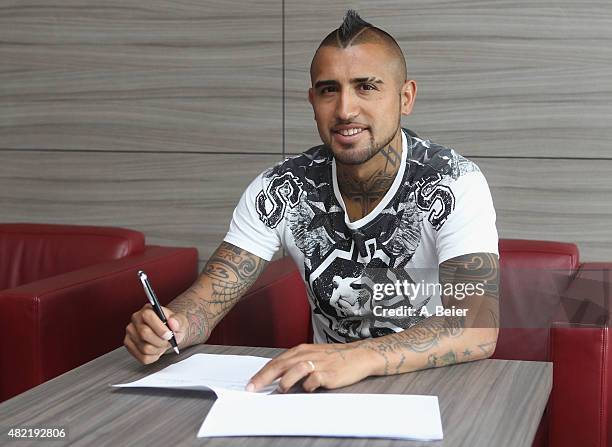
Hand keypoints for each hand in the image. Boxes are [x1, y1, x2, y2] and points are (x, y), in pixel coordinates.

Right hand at [124, 304, 186, 364]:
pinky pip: (143, 357)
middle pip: (144, 333)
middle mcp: (136, 319)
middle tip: (168, 341)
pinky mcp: (129, 345)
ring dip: (158, 350)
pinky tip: (156, 350)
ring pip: (144, 348)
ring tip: (162, 344)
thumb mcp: (180, 321)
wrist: (169, 335)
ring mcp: (130, 333)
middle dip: (160, 341)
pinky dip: (154, 357)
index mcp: (147, 310)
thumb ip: (178, 321)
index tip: (169, 334)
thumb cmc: (172, 327)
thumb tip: (173, 322)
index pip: (147, 316)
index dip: (159, 328)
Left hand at [246, 342, 377, 392]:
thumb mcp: (312, 356)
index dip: (261, 373)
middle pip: (281, 365)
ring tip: (281, 389)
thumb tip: (276, 378)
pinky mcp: (328, 373)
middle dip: (264, 378)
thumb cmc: (333, 358)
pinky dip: (308, 385)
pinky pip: (314, 379)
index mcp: (300, 351)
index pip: (276, 362)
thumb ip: (295, 365)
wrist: (359, 355)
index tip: (251, 384)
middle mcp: (307, 355)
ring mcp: (318, 363)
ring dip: (286, 381)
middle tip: (253, 388)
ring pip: (295, 369)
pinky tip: (308, 388)